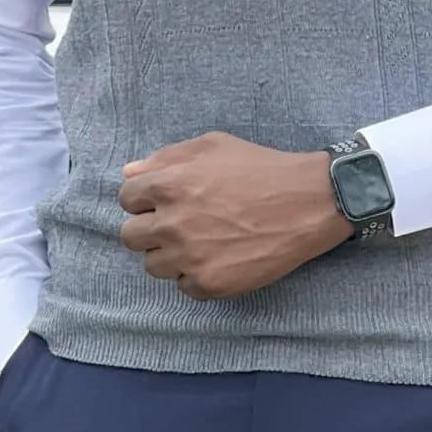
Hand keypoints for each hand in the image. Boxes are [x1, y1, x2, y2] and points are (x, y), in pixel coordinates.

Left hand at [118, 132, 352, 299]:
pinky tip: (218, 256)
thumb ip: (165, 158)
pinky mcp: (209, 285)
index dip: (144, 198)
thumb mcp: (212, 146)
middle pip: (131, 236)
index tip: (162, 200)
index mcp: (168, 185)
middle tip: (178, 221)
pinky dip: (195, 274)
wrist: (305, 202)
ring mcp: (189, 259)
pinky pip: (183, 286)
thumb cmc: (258, 168)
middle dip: (149, 227)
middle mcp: (172, 224)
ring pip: (153, 266)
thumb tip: (130, 173)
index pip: (126, 199)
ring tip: (200, 240)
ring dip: (169, 254)